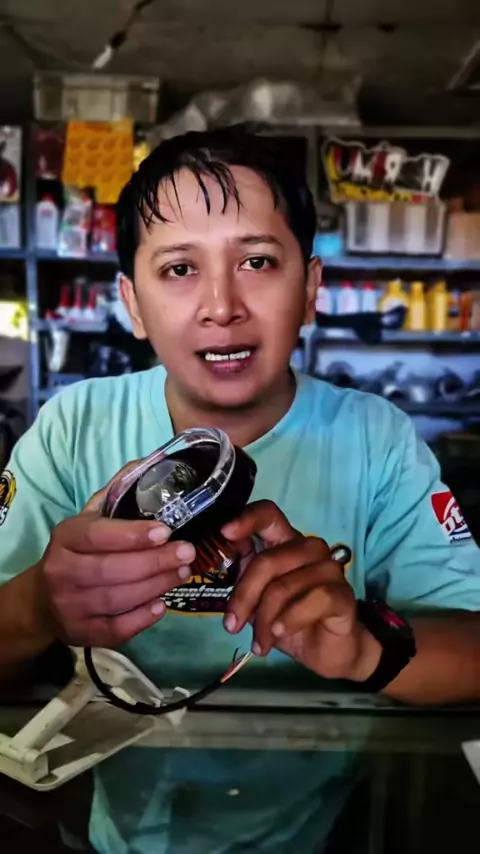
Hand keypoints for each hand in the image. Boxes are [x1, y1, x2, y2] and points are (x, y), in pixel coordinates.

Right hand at [37, 465, 195, 647]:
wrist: (44, 599)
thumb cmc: (79, 551)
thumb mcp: (91, 518)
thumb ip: (119, 494)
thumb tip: (155, 465)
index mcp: (65, 537)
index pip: (97, 535)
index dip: (132, 534)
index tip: (165, 531)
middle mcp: (62, 571)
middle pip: (112, 570)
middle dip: (155, 562)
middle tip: (188, 553)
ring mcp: (70, 606)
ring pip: (118, 599)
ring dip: (156, 586)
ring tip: (183, 572)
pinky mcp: (81, 633)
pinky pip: (116, 629)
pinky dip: (142, 619)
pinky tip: (162, 605)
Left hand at [222, 501, 380, 681]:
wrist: (326, 651)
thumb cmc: (289, 619)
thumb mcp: (257, 599)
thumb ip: (242, 575)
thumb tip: (219, 555)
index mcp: (286, 543)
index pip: (269, 515)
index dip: (246, 519)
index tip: (225, 532)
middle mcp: (309, 549)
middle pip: (268, 560)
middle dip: (244, 596)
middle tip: (231, 625)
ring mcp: (329, 569)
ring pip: (285, 586)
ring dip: (264, 619)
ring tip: (259, 643)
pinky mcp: (343, 594)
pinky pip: (313, 600)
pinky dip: (290, 620)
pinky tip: (280, 633)